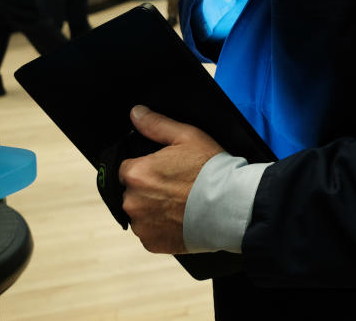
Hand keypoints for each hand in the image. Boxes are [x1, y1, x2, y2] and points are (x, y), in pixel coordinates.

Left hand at [119, 105, 223, 254]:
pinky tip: (180, 219)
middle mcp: (132, 201)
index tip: (164, 171)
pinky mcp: (151, 243)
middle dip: (148, 190)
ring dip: (153, 210)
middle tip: (176, 187)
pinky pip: (150, 233)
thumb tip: (135, 112)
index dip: (146, 169)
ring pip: (141, 214)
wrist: (229, 205)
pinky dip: (161, 228)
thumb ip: (156, 124)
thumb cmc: (210, 169)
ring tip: (180, 205)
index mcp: (136, 173)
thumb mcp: (187, 136)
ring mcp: (141, 225)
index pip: (126, 169)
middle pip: (132, 192)